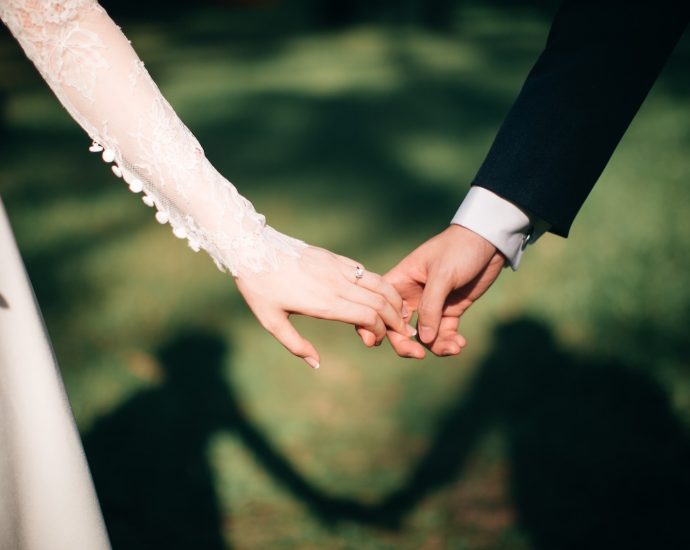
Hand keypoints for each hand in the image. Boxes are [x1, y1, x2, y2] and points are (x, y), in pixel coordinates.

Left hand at [235, 245, 415, 367]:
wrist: (252, 249)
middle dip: (396, 319)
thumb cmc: (259, 288)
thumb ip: (296, 345)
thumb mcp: (271, 322)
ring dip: (394, 300)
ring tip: (401, 313)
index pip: (368, 316)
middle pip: (380, 301)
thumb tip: (316, 364)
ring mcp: (337, 268)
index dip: (380, 330)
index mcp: (324, 303)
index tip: (375, 341)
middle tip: (402, 332)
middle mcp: (336, 284)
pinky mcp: (334, 258)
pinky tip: (382, 294)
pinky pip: (365, 271)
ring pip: (378, 283)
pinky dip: (380, 284)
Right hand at [381, 225, 504, 358]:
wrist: (489, 241)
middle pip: (399, 327)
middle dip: (406, 344)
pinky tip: (460, 344)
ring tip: (454, 347)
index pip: (381, 307)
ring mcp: (432, 305)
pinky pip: (444, 333)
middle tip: (419, 355)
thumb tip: (423, 339)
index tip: (381, 342)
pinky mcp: (450, 310)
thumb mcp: (442, 275)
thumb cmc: (459, 249)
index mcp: (400, 281)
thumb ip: (430, 307)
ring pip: (424, 335)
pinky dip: (450, 341)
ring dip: (436, 346)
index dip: (377, 325)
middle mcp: (412, 295)